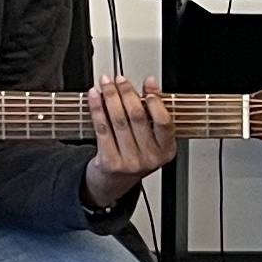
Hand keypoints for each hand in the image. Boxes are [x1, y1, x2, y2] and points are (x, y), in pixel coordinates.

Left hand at [83, 75, 178, 209]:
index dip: (156, 101)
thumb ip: (154, 111)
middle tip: (120, 79)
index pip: (164, 122)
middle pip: (137, 117)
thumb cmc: (135, 154)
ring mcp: (130, 162)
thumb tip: (152, 83)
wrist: (114, 182)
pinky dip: (97, 109)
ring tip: (106, 83)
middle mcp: (150, 158)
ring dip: (110, 97)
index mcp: (166, 150)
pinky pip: (102, 129)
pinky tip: (95, 97)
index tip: (148, 85)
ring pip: (118, 121)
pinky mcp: (110, 162)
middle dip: (126, 93)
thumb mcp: (151, 137)